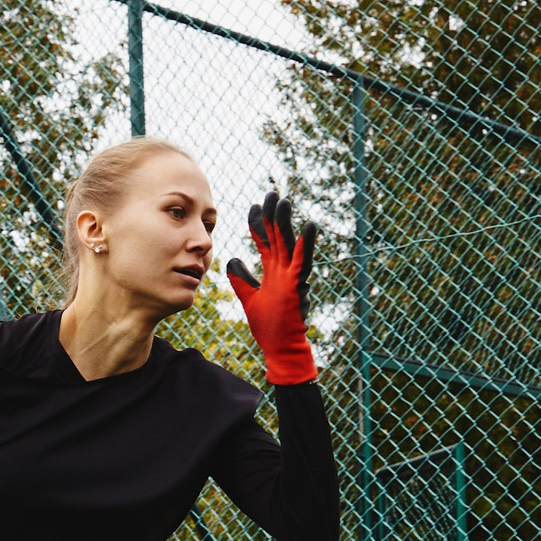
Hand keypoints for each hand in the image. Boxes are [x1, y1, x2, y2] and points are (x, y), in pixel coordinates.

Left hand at [225, 190, 317, 384]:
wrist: (279, 348)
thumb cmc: (269, 326)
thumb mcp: (248, 297)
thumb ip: (241, 278)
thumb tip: (232, 259)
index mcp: (273, 271)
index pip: (264, 241)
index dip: (258, 223)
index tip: (254, 206)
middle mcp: (284, 269)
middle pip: (278, 235)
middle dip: (273, 214)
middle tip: (270, 193)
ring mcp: (292, 276)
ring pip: (289, 243)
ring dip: (286, 222)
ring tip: (284, 201)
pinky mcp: (298, 286)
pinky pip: (303, 261)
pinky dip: (306, 244)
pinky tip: (308, 226)